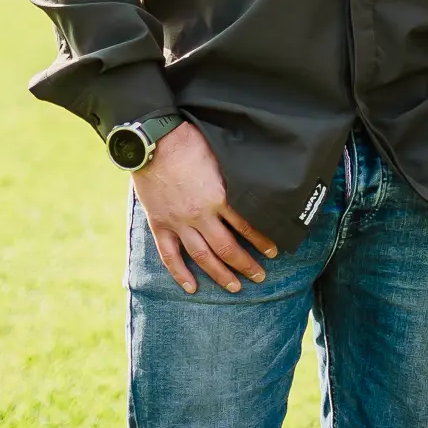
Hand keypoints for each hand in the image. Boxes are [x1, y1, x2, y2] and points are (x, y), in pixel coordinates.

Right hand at [134, 120, 279, 293]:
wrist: (153, 140)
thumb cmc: (190, 142)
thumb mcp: (221, 157)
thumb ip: (235, 178)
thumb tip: (257, 186)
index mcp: (219, 197)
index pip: (247, 226)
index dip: (262, 241)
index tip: (274, 251)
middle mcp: (200, 215)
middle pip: (227, 248)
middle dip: (246, 265)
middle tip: (260, 276)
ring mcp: (179, 222)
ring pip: (202, 256)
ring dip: (220, 274)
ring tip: (235, 287)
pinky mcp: (160, 224)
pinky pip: (170, 255)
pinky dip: (180, 273)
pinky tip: (192, 287)